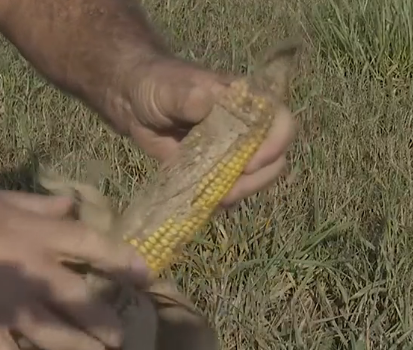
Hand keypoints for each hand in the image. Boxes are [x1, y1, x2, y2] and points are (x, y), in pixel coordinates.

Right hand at [0, 190, 149, 349]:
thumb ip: (40, 205)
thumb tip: (73, 206)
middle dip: (110, 325)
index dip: (126, 263)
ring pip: (62, 342)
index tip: (145, 277)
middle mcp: (35, 275)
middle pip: (87, 305)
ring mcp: (12, 311)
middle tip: (119, 337)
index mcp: (39, 236)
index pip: (96, 248)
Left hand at [116, 58, 297, 206]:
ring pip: (256, 176)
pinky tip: (208, 201)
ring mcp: (232, 149)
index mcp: (243, 101)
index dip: (274, 144)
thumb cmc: (157, 85)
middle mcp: (246, 126)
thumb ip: (186, 96)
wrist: (134, 102)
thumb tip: (204, 102)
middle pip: (274, 156)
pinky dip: (224, 198)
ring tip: (218, 198)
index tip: (250, 163)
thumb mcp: (169, 88)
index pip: (279, 121)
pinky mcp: (215, 167)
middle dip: (258, 177)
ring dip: (242, 191)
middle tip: (230, 190)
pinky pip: (231, 186)